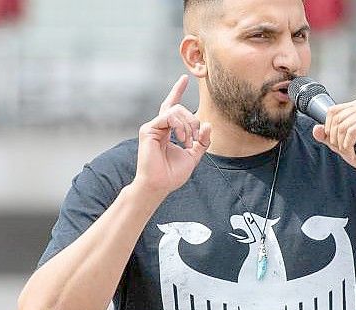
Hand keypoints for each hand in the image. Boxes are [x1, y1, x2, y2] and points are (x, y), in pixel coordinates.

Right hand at [134, 75, 211, 198]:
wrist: (160, 185)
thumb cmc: (173, 174)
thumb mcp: (193, 156)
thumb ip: (201, 141)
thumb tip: (207, 124)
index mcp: (167, 131)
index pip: (172, 106)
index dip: (177, 91)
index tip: (185, 78)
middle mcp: (159, 126)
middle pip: (179, 108)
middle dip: (193, 120)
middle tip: (196, 139)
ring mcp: (152, 127)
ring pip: (175, 110)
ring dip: (187, 125)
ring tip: (187, 142)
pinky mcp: (148, 130)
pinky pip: (168, 117)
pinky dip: (179, 126)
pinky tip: (181, 139)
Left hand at [311, 98, 355, 172]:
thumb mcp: (341, 143)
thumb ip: (327, 136)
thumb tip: (316, 129)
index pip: (332, 111)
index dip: (329, 129)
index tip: (336, 142)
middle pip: (336, 119)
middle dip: (335, 139)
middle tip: (343, 150)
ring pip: (343, 126)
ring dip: (343, 144)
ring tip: (349, 152)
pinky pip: (352, 131)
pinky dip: (349, 144)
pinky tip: (353, 151)